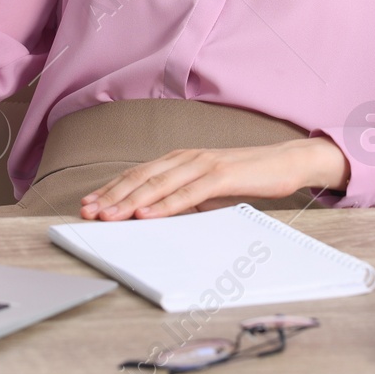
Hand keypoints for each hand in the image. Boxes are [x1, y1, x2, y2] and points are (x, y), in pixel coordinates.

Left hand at [79, 138, 350, 219]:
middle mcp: (186, 157)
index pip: (137, 175)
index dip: (111, 189)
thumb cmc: (246, 176)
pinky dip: (165, 204)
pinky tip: (148, 215)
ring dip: (131, 202)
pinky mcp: (222, 174)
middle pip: (141, 178)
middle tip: (87, 213)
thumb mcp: (207, 189)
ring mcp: (203, 164)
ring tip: (109, 216)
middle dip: (111, 196)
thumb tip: (154, 215)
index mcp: (179, 159)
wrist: (287, 162)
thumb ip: (182, 196)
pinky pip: (189, 193)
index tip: (87, 205)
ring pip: (159, 184)